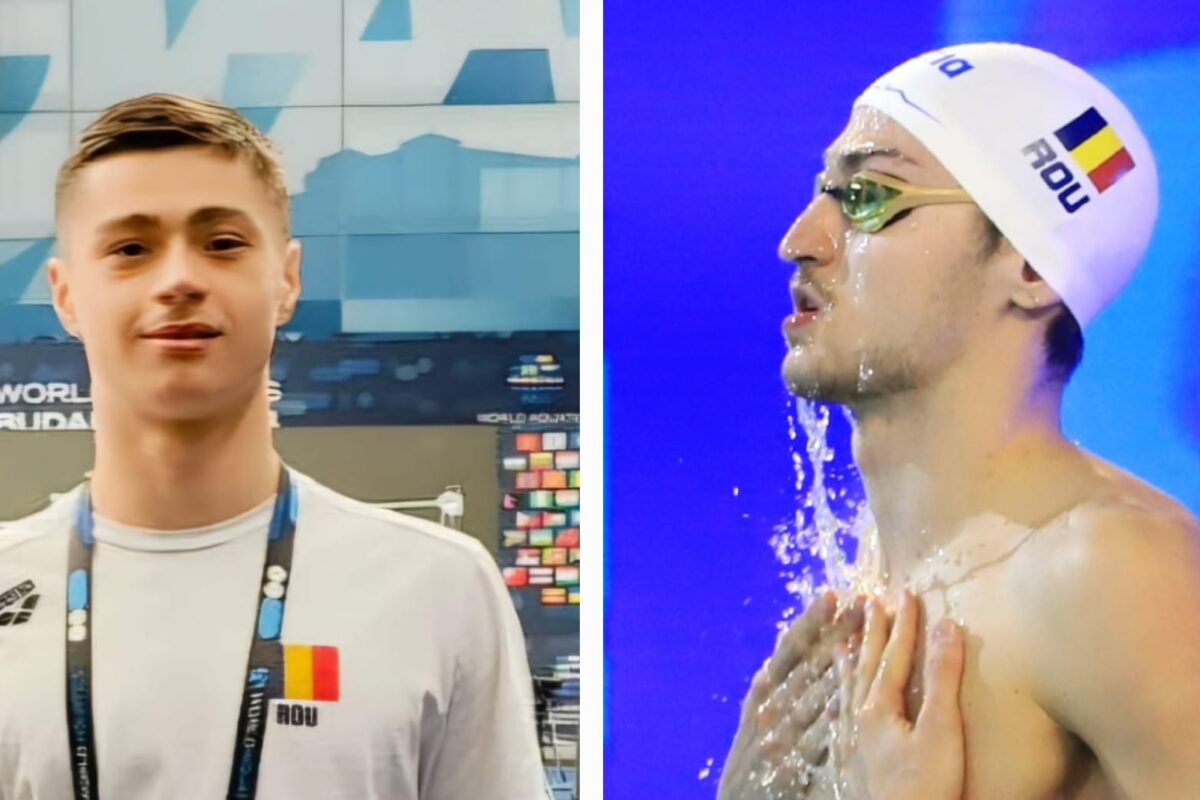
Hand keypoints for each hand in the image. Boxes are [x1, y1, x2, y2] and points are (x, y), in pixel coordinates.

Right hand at [718, 591, 865, 798]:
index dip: (811, 622)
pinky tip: (845, 702)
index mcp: (762, 693)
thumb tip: (798, 645)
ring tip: (866, 640)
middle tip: (862, 603)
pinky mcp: (791, 767)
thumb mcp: (760, 716)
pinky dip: (828, 721)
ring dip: (840, 668)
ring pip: (813, 696)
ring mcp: (780, 738)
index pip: (790, 650)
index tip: (831, 594)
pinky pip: (816, 740)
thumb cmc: (756, 758)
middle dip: (835, 633)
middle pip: (808, 665)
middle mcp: (769, 710)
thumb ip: (780, 685)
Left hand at [832, 592, 965, 799]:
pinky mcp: (850, 765)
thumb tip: (945, 625)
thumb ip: (943, 678)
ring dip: (848, 661)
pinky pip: (839, 718)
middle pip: (864, 665)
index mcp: (878, 706)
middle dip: (871, 633)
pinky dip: (840, 700)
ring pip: (846, 689)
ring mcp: (851, 742)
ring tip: (842, 641)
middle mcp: (858, 719)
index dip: (904, 623)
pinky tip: (839, 704)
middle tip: (868, 602)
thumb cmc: (926, 788)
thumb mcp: (941, 731)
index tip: (907, 592)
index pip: (895, 654)